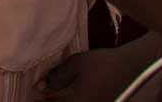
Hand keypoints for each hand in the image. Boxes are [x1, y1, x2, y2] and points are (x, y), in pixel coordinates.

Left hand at [37, 40, 158, 100]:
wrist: (130, 67)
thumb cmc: (102, 64)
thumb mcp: (76, 65)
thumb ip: (57, 77)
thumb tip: (40, 87)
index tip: (31, 96)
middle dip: (48, 101)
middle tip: (39, 95)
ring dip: (59, 100)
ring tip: (49, 94)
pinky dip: (71, 99)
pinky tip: (65, 93)